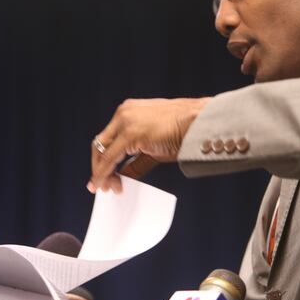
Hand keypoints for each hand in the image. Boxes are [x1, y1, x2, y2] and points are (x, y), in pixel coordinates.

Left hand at [88, 97, 210, 192]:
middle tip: (101, 185)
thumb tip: (122, 175)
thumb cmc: (184, 132)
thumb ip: (135, 159)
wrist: (200, 122)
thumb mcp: (153, 147)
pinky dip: (105, 172)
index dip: (103, 158)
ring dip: (102, 172)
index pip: (109, 137)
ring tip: (106, 188)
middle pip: (100, 143)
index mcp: (129, 111)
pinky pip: (110, 158)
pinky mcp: (130, 133)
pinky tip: (106, 183)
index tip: (103, 174)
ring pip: (102, 151)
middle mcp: (123, 113)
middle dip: (99, 167)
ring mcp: (125, 121)